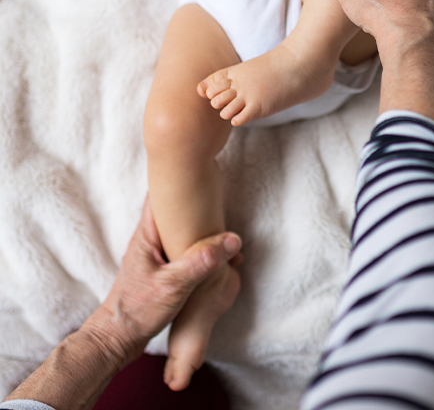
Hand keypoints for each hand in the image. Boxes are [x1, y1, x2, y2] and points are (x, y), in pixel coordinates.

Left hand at [86, 196, 242, 366]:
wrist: (118, 340)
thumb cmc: (137, 311)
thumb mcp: (173, 285)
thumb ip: (202, 262)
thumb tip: (232, 240)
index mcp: (148, 234)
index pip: (160, 196)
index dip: (178, 182)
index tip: (200, 175)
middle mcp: (151, 238)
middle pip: (175, 210)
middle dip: (198, 205)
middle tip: (221, 202)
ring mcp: (157, 253)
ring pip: (183, 231)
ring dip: (204, 230)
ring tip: (227, 233)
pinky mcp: (164, 268)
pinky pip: (186, 249)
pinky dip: (203, 249)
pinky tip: (220, 259)